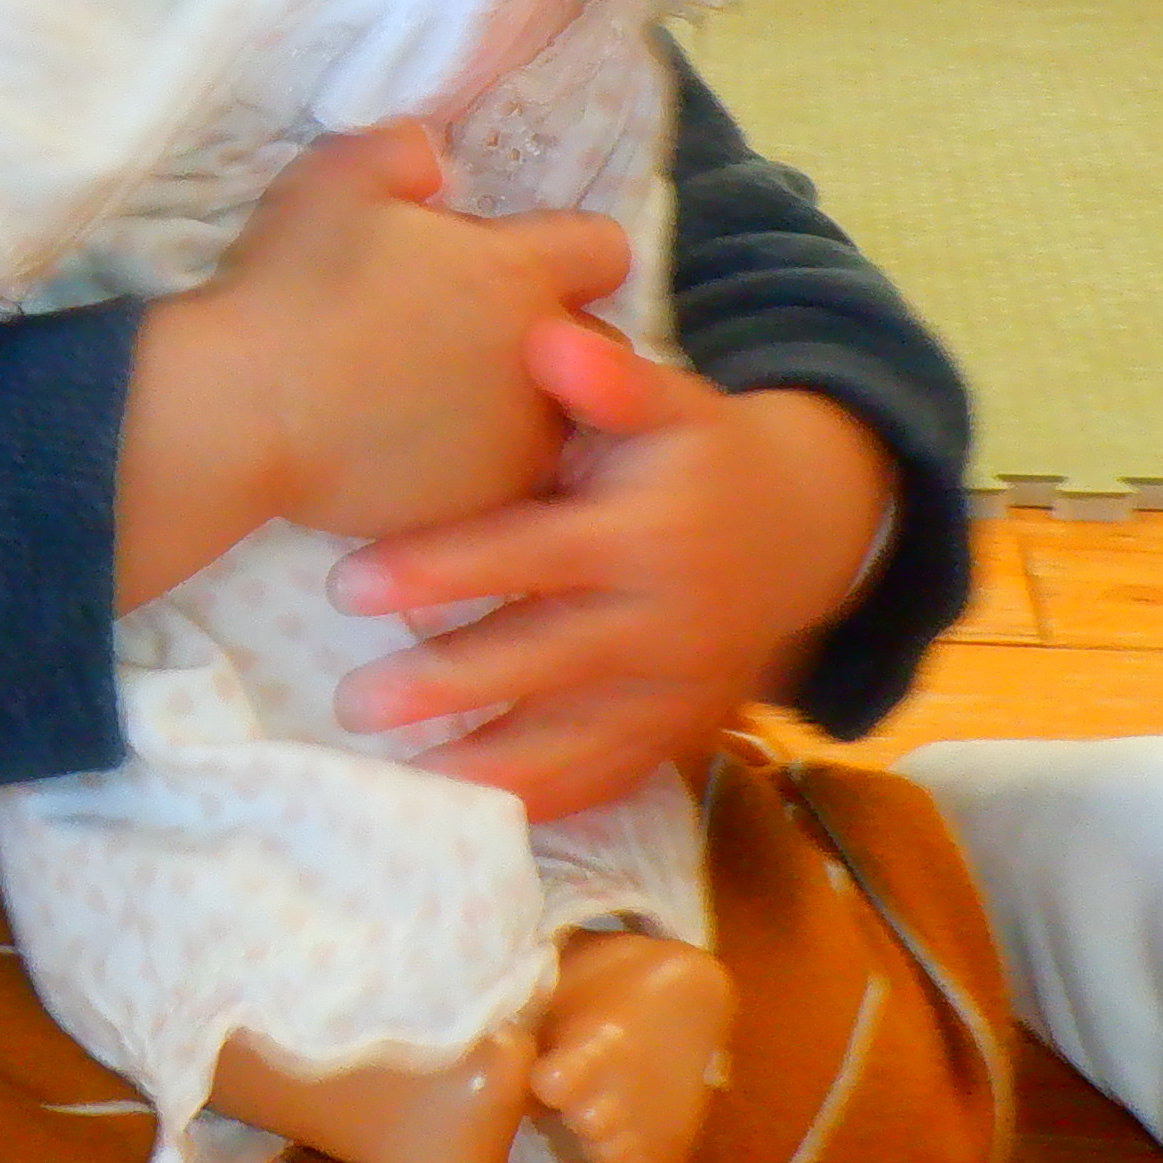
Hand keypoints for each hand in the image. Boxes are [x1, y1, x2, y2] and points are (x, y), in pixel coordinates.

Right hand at [116, 134, 625, 605]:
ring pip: (559, 422)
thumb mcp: (332, 181)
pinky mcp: (481, 508)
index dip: (568, 250)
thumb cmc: (288, 288)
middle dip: (554, 337)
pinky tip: (420, 459)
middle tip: (479, 340)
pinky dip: (478, 473)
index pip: (604, 249)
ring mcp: (516, 442)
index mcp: (517, 272)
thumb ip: (398, 153)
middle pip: (597, 343)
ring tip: (452, 408)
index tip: (519, 260)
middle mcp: (541, 359)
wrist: (242, 411)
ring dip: (523, 409)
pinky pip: (507, 488)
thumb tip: (431, 156)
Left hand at [327, 318, 894, 820]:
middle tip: (351, 703)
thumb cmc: (706, 454)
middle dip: (449, 685)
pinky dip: (551, 803)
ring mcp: (677, 689)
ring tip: (401, 784)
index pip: (529, 556)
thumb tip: (547, 341)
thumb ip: (611, 378)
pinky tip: (478, 821)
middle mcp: (663, 621)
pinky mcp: (682, 732)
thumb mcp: (676, 401)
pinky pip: (614, 777)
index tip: (349, 585)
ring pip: (576, 738)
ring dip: (490, 766)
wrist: (813, 528)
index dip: (441, 570)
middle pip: (543, 660)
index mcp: (647, 534)